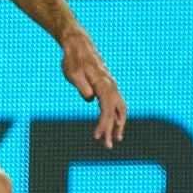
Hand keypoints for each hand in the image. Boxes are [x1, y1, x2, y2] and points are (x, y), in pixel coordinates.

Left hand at [61, 32, 125, 148]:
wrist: (78, 47)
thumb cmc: (73, 61)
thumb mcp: (73, 73)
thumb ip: (82, 87)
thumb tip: (90, 100)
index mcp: (103, 83)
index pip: (107, 109)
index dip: (103, 124)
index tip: (97, 137)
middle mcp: (111, 85)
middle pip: (116, 111)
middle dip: (112, 129)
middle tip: (108, 145)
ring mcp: (111, 86)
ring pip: (119, 108)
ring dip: (118, 125)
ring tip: (115, 139)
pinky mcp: (108, 87)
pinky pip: (116, 104)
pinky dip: (117, 116)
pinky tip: (115, 125)